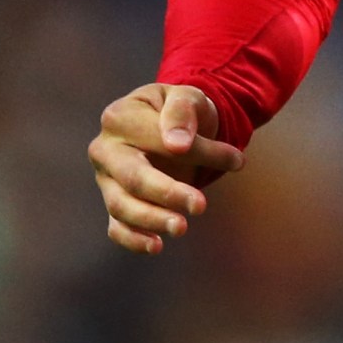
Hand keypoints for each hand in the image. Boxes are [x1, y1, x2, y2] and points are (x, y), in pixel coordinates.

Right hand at [89, 82, 246, 254]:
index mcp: (119, 117)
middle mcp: (105, 150)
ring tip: (182, 228)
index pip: (157, 140)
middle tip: (201, 206)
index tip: (237, 161)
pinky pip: (117, 227)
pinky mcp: (114, 203)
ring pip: (122, 206)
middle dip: (166, 194)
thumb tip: (177, 145)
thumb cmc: (180, 112)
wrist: (172, 129)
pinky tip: (157, 245)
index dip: (197, 151)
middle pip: (132, 177)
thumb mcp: (187, 97)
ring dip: (152, 220)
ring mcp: (106, 180)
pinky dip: (133, 240)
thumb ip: (182, 112)